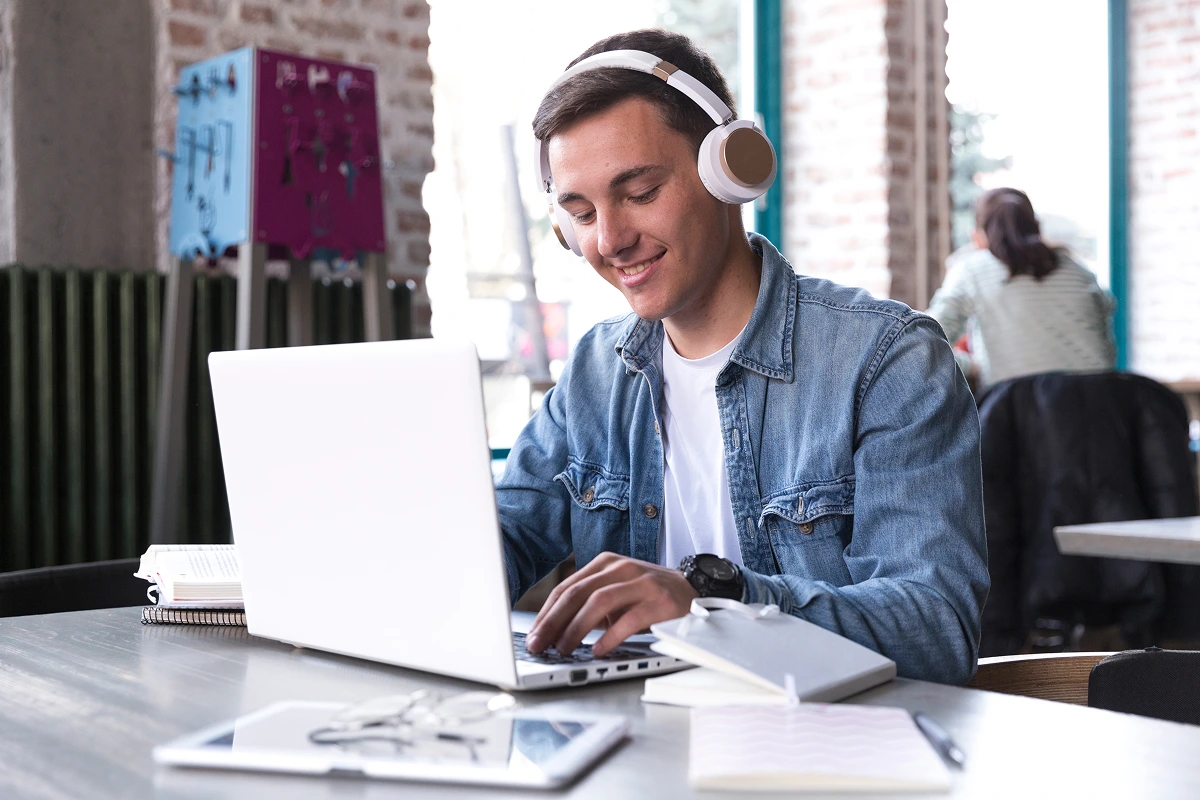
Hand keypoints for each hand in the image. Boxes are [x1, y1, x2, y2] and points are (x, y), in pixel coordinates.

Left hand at [525, 552, 697, 656]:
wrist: (694, 590)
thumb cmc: (648, 596)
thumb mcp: (617, 592)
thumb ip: (590, 604)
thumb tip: (555, 632)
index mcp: (606, 564)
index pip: (567, 587)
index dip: (547, 613)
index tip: (534, 635)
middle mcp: (621, 568)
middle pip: (577, 593)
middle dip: (553, 622)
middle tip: (540, 645)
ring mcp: (641, 583)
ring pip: (598, 602)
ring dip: (576, 628)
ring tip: (565, 649)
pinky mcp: (659, 601)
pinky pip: (629, 619)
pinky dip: (610, 636)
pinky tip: (598, 650)